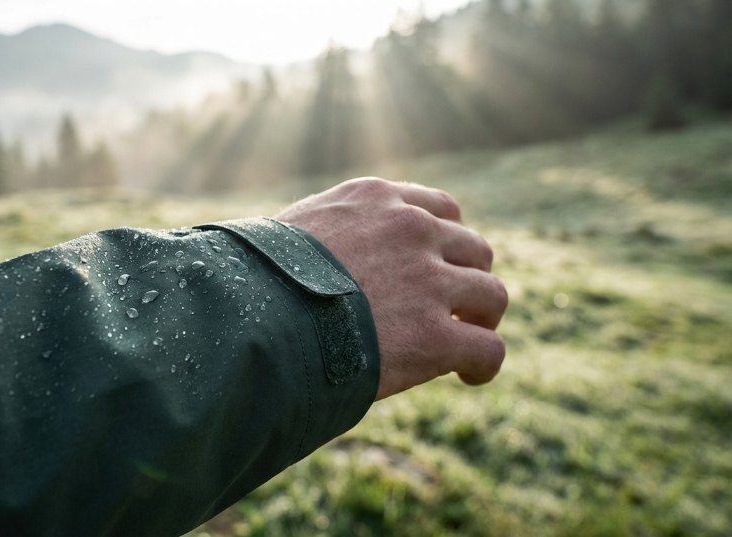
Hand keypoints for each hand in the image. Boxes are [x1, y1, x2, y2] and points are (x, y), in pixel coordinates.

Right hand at [275, 177, 507, 400]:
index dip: (445, 243)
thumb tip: (319, 253)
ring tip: (465, 342)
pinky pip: (487, 347)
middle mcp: (411, 229)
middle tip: (453, 309)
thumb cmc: (254, 281)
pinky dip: (484, 363)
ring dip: (481, 318)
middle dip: (466, 279)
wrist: (253, 318)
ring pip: (491, 295)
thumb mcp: (291, 231)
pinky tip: (469, 376)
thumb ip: (327, 231)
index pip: (438, 209)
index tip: (436, 267)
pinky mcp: (435, 335)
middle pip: (473, 248)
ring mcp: (428, 281)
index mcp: (376, 199)